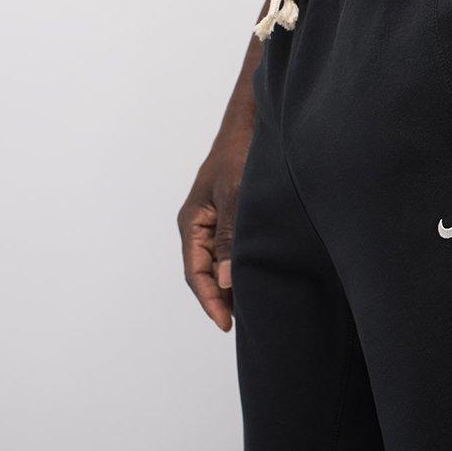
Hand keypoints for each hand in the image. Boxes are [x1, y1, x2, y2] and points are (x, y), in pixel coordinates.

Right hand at [177, 123, 251, 331]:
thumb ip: (230, 236)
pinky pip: (233, 250)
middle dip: (222, 299)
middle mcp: (200, 226)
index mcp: (192, 223)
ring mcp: (215, 222)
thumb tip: (225, 279)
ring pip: (220, 263)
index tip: (226, 324)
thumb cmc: (240, 155)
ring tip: (253, 307)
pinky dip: (242, 267)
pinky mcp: (233, 218)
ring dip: (233, 284)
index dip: (210, 301)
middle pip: (206, 273)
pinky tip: (259, 277)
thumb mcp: (235, 194)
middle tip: (245, 323)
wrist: (252, 126)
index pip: (195, 273)